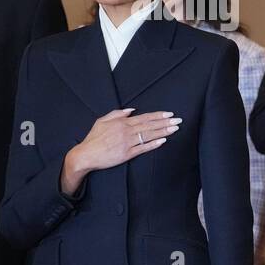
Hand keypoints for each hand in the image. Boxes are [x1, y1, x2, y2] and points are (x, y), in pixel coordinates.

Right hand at [62, 108, 180, 193]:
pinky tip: (164, 141)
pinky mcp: (127, 154)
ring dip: (163, 131)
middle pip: (150, 125)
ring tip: (175, 129)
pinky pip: (143, 148)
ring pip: (149, 136)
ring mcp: (127, 143)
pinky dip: (154, 144)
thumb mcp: (102, 121)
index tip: (169, 113)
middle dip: (165, 122)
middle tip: (178, 120)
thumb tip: (132, 110)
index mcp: (121, 123)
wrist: (85, 155)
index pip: (144, 117)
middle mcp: (126, 132)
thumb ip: (117, 114)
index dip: (158, 115)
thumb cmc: (93, 138)